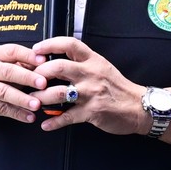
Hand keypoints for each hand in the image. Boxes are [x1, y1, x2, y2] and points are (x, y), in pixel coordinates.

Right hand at [0, 43, 44, 124]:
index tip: (43, 61)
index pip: (12, 51)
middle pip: (8, 72)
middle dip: (27, 77)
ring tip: (37, 104)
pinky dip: (17, 113)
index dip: (28, 56)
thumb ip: (22, 64)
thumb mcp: (4, 66)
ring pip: (4, 92)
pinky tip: (29, 116)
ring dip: (22, 99)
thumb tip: (46, 64)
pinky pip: (2, 109)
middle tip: (43, 83)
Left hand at [32, 37, 147, 135]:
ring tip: (33, 102)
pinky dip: (54, 122)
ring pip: (59, 92)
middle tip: (30, 81)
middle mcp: (91, 74)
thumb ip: (83, 63)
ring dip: (42, 98)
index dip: (50, 44)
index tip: (35, 50)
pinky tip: (45, 124)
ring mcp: (91, 93)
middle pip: (59, 67)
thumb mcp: (103, 68)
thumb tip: (57, 61)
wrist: (139, 107)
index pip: (69, 44)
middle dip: (40, 73)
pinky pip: (67, 117)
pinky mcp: (92, 111)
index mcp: (93, 60)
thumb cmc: (118, 88)